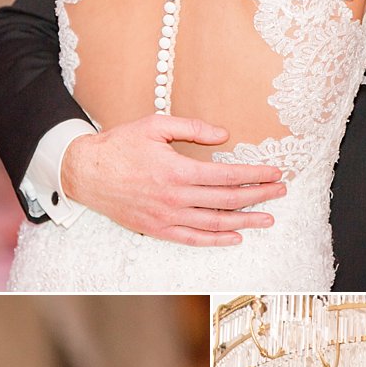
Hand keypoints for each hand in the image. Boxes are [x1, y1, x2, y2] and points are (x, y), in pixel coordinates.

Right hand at [60, 115, 286, 243]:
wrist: (86, 173)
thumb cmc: (119, 147)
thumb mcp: (155, 126)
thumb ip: (191, 128)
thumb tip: (223, 135)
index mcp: (177, 171)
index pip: (227, 176)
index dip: (255, 175)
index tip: (274, 172)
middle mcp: (175, 198)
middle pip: (227, 201)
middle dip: (259, 196)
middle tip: (280, 192)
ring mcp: (166, 217)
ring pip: (215, 223)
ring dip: (245, 222)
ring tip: (267, 219)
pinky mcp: (156, 229)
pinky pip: (192, 239)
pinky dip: (216, 240)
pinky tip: (234, 237)